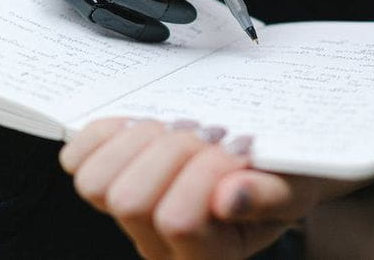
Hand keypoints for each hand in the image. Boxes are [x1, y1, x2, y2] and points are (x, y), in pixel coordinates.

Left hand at [60, 118, 373, 258]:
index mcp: (209, 255)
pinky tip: (147, 126)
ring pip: (98, 182)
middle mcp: (160, 244)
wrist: (274, 162)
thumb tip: (230, 197)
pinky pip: (78, 160)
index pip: (177, 220)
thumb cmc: (286, 176)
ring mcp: (129, 216)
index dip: (205, 174)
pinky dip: (108, 133)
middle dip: (173, 152)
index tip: (239, 149)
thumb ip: (267, 195)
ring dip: (142, 141)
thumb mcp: (295, 186)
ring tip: (181, 130)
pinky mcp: (110, 181)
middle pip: (131, 200)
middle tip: (210, 135)